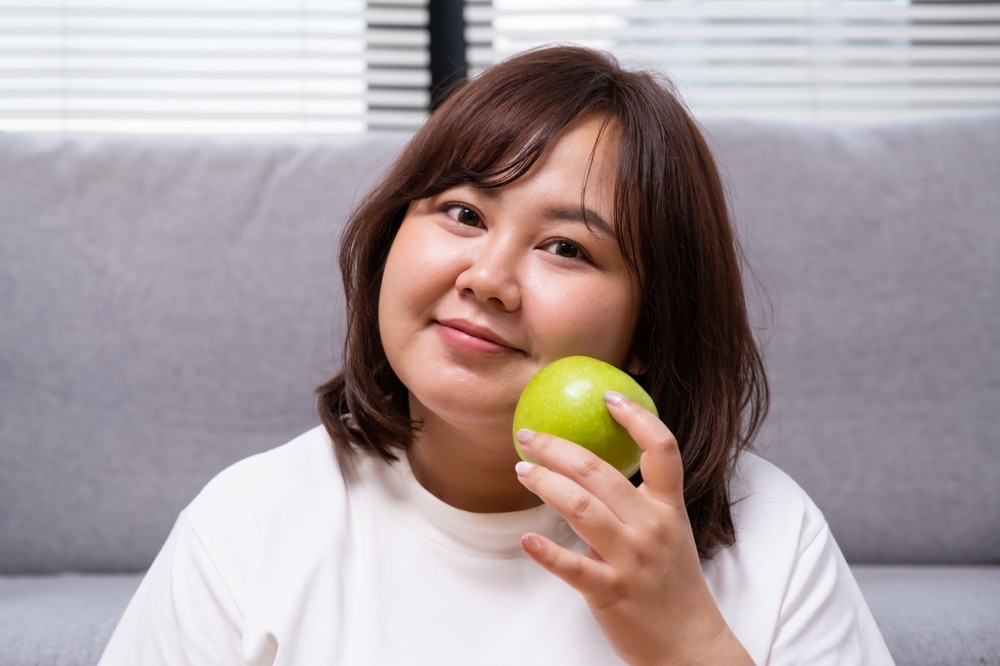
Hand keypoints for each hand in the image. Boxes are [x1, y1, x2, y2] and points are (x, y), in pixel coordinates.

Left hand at [514, 391, 752, 665]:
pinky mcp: (611, 591)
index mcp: (669, 508)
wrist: (690, 646)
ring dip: (545, 483)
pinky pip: (572, 567)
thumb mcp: (668, 533)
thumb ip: (640, 502)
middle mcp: (652, 527)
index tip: (607, 394)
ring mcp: (631, 559)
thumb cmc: (671, 584)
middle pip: (601, 472)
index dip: (635, 416)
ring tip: (522, 470)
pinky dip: (545, 552)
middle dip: (558, 447)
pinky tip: (526, 540)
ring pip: (580, 507)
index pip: (663, 449)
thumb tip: (593, 467)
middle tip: (529, 435)